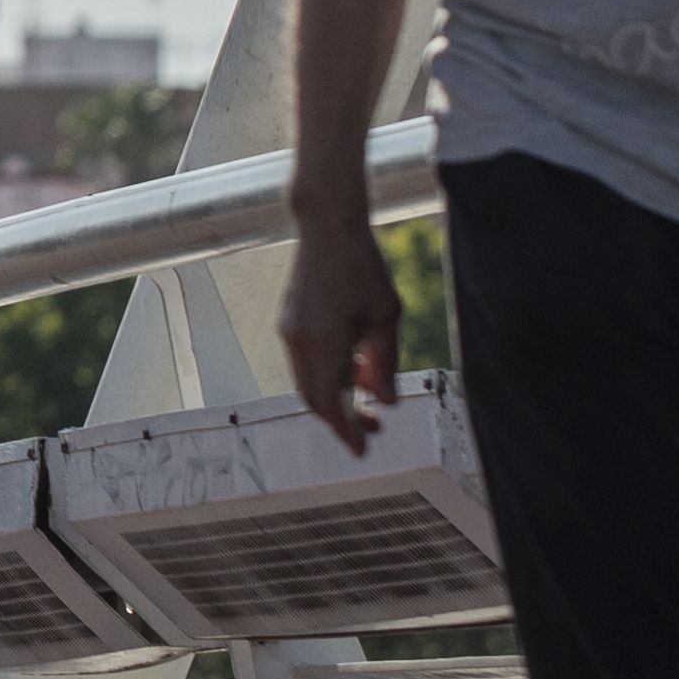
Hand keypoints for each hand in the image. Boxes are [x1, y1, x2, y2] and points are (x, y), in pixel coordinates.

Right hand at [277, 217, 399, 452]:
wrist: (327, 227)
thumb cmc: (361, 267)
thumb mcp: (385, 316)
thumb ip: (385, 362)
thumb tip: (387, 400)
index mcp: (323, 344)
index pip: (330, 404)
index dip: (346, 431)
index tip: (362, 450)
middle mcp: (299, 342)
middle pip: (314, 398)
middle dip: (341, 419)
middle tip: (372, 429)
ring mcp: (290, 331)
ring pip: (309, 380)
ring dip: (337, 394)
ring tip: (370, 395)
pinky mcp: (291, 321)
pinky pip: (307, 360)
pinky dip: (329, 373)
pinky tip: (355, 365)